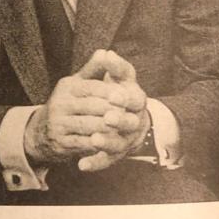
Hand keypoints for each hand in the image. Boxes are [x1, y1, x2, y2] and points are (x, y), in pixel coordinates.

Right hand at [23, 49, 147, 168]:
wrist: (42, 130)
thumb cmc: (68, 102)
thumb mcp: (77, 83)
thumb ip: (93, 69)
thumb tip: (105, 52)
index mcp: (67, 87)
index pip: (92, 87)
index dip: (110, 92)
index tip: (127, 97)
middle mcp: (60, 103)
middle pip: (92, 106)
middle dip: (113, 111)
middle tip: (132, 115)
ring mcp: (59, 123)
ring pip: (89, 125)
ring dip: (108, 128)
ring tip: (124, 129)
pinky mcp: (60, 141)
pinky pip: (82, 143)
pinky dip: (97, 144)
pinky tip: (110, 142)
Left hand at [76, 50, 149, 171]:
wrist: (130, 119)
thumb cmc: (120, 93)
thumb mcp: (118, 78)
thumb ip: (111, 67)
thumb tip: (104, 52)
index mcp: (136, 100)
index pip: (135, 99)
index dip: (125, 97)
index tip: (113, 95)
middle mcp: (135, 121)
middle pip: (130, 123)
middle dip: (118, 120)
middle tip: (107, 117)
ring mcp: (126, 140)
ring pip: (118, 144)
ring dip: (107, 142)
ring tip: (94, 139)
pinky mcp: (116, 155)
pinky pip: (106, 161)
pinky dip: (95, 163)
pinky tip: (82, 165)